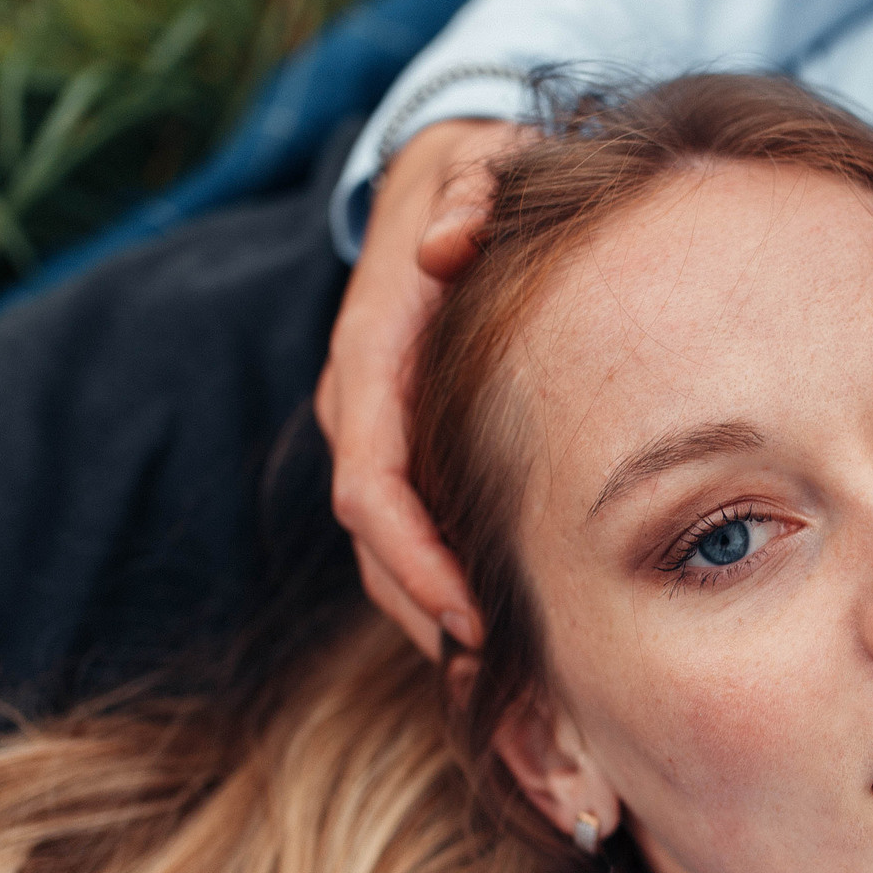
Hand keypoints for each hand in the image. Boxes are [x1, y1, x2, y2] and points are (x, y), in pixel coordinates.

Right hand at [319, 117, 529, 657]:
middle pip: (377, 545)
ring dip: (439, 631)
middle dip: (431, 621)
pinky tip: (511, 663)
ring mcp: (378, 434)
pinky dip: (451, 603)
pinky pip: (415, 543)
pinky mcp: (405, 453)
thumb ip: (471, 192)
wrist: (454, 176)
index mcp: (372, 351)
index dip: (417, 556)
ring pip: (390, 559)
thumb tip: (447, 244)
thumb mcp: (481, 165)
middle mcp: (360, 405)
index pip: (373, 481)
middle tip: (506, 693)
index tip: (472, 613)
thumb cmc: (485, 177)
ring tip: (511, 707)